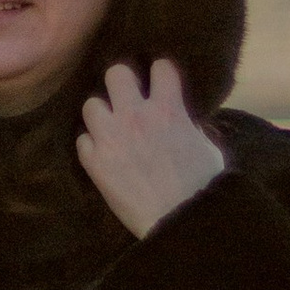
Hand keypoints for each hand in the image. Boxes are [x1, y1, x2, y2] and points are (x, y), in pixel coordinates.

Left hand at [75, 59, 227, 239]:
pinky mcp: (95, 163)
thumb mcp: (206, 147)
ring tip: (109, 127)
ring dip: (101, 114)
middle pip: (116, 72)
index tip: (160, 82)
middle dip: (121, 83)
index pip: (160, 66)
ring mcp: (112, 138)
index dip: (160, 73)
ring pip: (91, 104)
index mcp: (169, 109)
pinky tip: (101, 155)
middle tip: (127, 98)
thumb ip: (188, 125)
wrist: (181, 222)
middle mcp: (136, 116)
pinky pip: (82, 140)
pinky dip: (91, 146)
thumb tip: (181, 120)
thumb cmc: (204, 187)